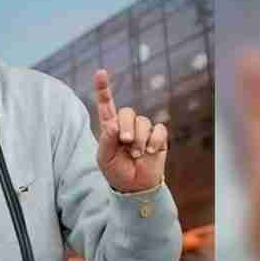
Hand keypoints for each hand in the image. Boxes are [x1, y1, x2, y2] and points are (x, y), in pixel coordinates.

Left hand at [94, 69, 167, 192]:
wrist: (135, 187)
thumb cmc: (117, 172)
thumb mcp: (104, 159)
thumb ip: (106, 141)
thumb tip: (112, 124)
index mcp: (110, 128)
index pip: (106, 105)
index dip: (103, 89)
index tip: (100, 73)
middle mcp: (126, 125)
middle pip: (127, 112)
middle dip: (126, 127)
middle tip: (125, 142)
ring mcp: (143, 130)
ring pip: (143, 121)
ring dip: (139, 139)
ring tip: (136, 154)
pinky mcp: (158, 137)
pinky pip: (159, 129)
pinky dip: (154, 141)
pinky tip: (150, 152)